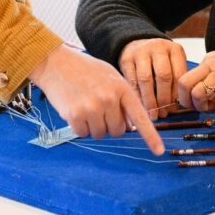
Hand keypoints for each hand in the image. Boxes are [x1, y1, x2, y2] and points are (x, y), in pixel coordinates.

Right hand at [29, 44, 164, 154]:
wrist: (56, 62)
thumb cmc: (84, 69)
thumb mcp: (109, 77)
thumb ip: (122, 99)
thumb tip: (130, 126)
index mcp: (121, 88)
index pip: (140, 117)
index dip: (150, 136)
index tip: (159, 151)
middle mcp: (109, 99)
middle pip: (117, 131)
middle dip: (109, 124)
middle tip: (98, 107)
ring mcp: (92, 108)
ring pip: (100, 134)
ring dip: (93, 126)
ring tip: (85, 105)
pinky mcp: (75, 115)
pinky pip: (83, 134)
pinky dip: (79, 126)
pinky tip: (75, 109)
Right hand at [118, 38, 187, 118]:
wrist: (137, 45)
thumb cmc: (159, 60)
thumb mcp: (172, 63)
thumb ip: (175, 81)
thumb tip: (175, 108)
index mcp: (174, 49)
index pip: (178, 74)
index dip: (176, 94)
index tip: (174, 109)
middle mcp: (158, 47)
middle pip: (163, 76)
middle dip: (163, 98)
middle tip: (162, 114)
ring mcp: (141, 51)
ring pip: (146, 79)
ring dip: (149, 100)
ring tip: (152, 113)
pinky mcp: (126, 58)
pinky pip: (132, 80)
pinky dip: (137, 96)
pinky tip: (140, 105)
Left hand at [178, 41, 214, 112]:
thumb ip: (211, 77)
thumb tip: (202, 99)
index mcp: (208, 61)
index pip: (184, 78)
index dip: (184, 95)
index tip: (193, 103)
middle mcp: (212, 65)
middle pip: (185, 84)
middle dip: (188, 102)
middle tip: (200, 108)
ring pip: (198, 93)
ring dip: (205, 107)